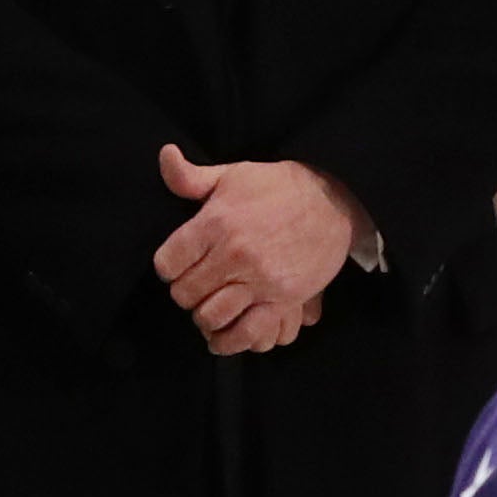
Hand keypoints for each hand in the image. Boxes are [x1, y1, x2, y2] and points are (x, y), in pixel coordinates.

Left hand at [153, 147, 361, 357]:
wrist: (332, 201)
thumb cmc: (277, 187)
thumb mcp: (233, 174)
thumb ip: (192, 177)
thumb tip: (165, 155)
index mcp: (215, 223)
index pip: (167, 263)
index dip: (168, 268)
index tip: (177, 265)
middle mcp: (234, 254)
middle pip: (185, 294)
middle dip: (184, 293)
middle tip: (195, 286)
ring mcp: (259, 280)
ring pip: (210, 316)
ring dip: (204, 316)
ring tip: (209, 307)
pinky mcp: (283, 299)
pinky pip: (246, 332)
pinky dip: (228, 341)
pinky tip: (221, 337)